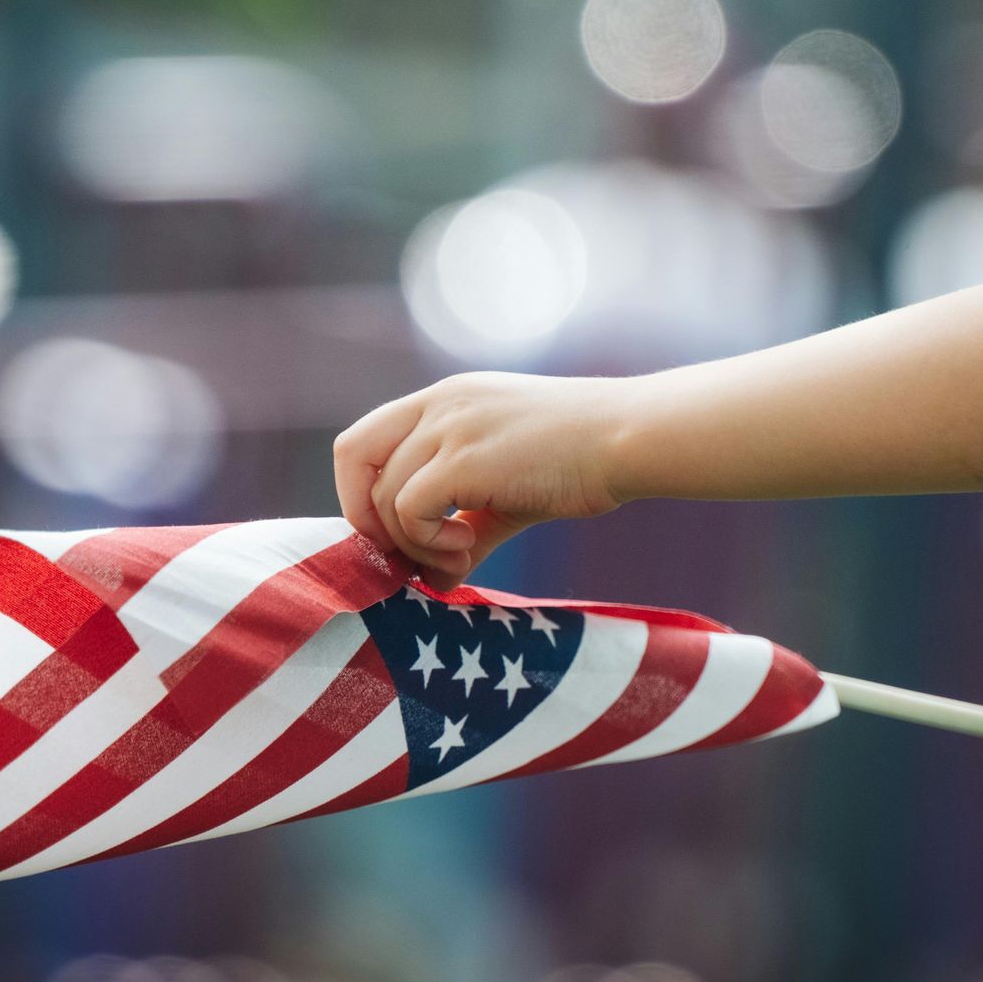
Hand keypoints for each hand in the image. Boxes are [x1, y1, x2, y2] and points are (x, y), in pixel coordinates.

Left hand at [332, 370, 635, 590]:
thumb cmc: (583, 460)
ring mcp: (449, 427)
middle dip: (368, 520)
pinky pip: (409, 510)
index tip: (400, 534)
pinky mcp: (465, 459)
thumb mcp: (508, 490)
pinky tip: (468, 548)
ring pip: (383, 496)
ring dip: (413, 543)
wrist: (630, 438)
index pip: (363, 440)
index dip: (362, 493)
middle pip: (352, 457)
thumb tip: (438, 581)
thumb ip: (465, 526)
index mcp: (444, 400)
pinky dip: (429, 543)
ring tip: (463, 553)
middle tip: (409, 555)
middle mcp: (438, 405)